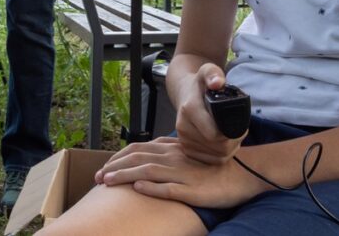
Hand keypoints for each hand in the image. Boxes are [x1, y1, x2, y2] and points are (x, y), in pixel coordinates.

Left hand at [93, 137, 262, 208]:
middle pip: (137, 158)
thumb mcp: (186, 158)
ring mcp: (182, 173)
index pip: (138, 149)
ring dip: (124, 176)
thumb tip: (144, 163)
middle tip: (97, 177)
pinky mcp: (192, 189)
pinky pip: (169, 188)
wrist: (240, 175)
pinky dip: (151, 188)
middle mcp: (174, 157)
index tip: (104, 167)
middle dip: (114, 167)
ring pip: (147, 171)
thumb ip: (167, 156)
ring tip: (107, 182)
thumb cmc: (211, 169)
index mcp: (171, 149)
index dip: (118, 157)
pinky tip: (138, 189)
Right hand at [174, 63, 244, 163]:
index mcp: (190, 109)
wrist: (184, 93)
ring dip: (229, 149)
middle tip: (240, 132)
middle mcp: (183, 127)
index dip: (231, 133)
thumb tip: (218, 82)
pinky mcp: (187, 149)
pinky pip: (209, 161)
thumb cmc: (200, 84)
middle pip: (217, 147)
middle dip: (233, 142)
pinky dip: (221, 155)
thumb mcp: (207, 71)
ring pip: (215, 156)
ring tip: (233, 137)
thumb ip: (213, 74)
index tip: (240, 126)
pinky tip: (225, 145)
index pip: (214, 134)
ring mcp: (184, 140)